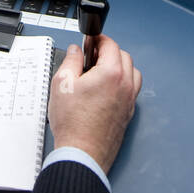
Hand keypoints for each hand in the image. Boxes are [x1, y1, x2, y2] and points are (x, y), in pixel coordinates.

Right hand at [48, 34, 141, 174]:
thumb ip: (70, 61)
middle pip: (124, 56)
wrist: (82, 153)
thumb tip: (75, 51)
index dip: (98, 39)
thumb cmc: (73, 124)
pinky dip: (122, 83)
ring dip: (119, 66)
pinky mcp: (128, 112)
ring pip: (132, 73)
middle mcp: (125, 85)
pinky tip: (107, 88)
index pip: (111, 45)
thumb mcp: (62, 84)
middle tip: (92, 55)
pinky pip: (131, 89)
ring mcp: (129, 100)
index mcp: (111, 74)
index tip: (90, 41)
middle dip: (109, 51)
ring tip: (100, 71)